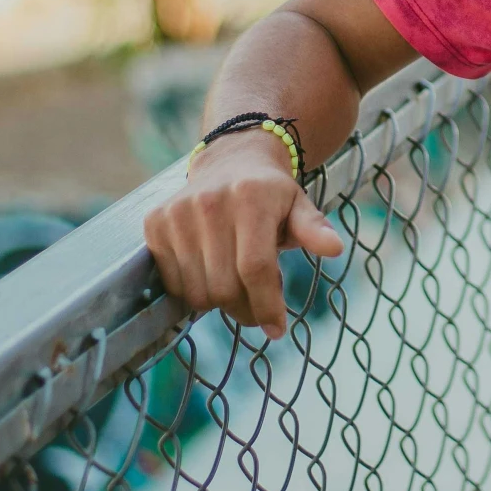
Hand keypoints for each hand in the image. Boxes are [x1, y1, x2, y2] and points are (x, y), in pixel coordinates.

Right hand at [143, 131, 343, 339]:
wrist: (229, 161)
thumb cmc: (270, 193)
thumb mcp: (298, 205)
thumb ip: (313, 229)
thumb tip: (335, 248)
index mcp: (251, 198)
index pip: (255, 268)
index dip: (267, 305)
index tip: (277, 329)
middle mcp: (209, 203)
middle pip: (225, 287)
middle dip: (245, 309)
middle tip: (258, 308)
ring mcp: (177, 213)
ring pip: (197, 291)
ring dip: (219, 303)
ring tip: (236, 286)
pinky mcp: (155, 223)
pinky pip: (173, 282)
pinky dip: (194, 291)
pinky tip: (211, 274)